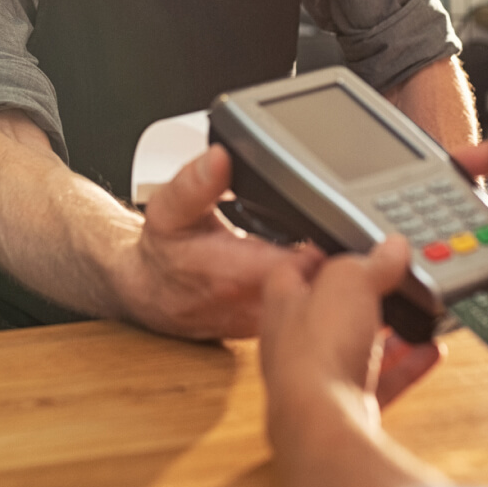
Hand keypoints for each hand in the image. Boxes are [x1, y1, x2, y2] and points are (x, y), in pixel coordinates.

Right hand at [116, 146, 324, 338]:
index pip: (299, 265)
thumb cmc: (164, 251)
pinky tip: (308, 272)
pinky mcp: (269, 328)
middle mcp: (251, 305)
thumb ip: (194, 183)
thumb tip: (218, 158)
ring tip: (325, 251)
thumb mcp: (169, 209)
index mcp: (232, 274)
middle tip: (337, 234)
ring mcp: (262, 322)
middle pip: (315, 285)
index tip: (329, 225)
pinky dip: (313, 292)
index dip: (321, 245)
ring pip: (315, 303)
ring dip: (325, 278)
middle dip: (332, 260)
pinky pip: (305, 312)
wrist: (150, 294)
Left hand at [260, 237, 441, 412]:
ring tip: (415, 317)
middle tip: (389, 282)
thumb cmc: (317, 350)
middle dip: (362, 298)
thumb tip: (392, 248)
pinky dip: (408, 366)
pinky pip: (382, 382)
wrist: (323, 422)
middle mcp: (296, 343)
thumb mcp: (349, 282)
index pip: (292, 269)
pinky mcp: (346, 405)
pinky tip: (430, 352)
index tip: (345, 246)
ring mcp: (321, 378)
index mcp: (284, 305)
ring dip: (388, 334)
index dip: (318, 254)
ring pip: (357, 348)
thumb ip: (371, 262)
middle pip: (330, 311)